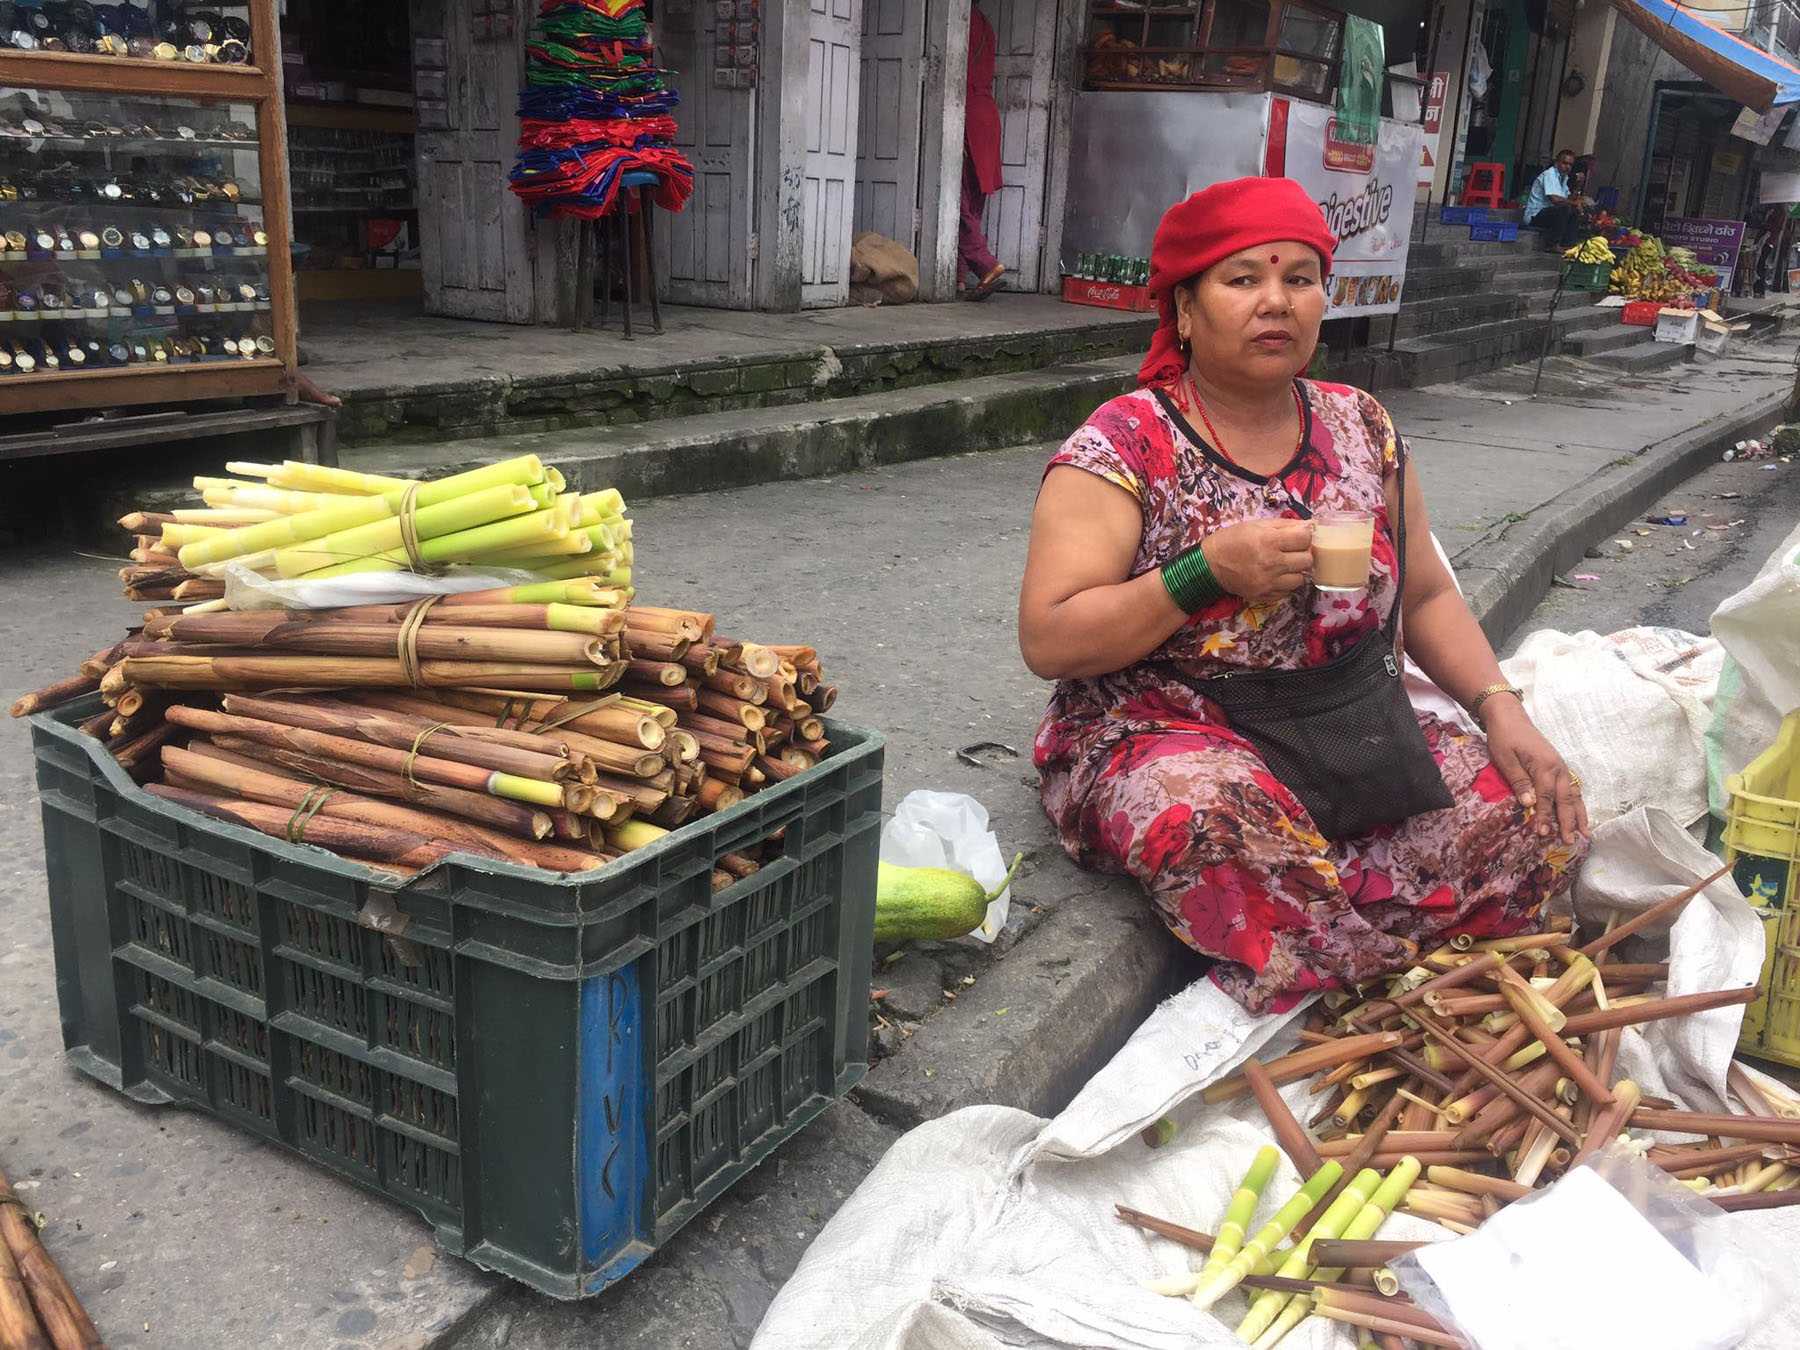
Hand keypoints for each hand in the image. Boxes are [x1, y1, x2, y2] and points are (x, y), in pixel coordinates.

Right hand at [1201, 519, 1313, 603]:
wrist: (1209, 566)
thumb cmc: (1231, 540)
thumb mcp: (1256, 525)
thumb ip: (1284, 525)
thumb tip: (1309, 525)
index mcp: (1269, 541)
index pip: (1305, 538)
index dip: (1304, 536)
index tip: (1298, 537)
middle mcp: (1271, 563)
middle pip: (1307, 560)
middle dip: (1302, 553)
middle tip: (1292, 551)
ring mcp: (1269, 582)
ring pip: (1300, 579)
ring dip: (1295, 571)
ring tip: (1284, 565)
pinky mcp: (1264, 595)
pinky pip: (1287, 592)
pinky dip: (1285, 584)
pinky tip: (1276, 576)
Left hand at [1482, 697, 1587, 842]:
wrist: (1510, 717)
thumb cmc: (1504, 737)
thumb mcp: (1506, 759)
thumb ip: (1519, 781)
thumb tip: (1529, 804)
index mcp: (1544, 766)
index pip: (1546, 797)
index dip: (1545, 816)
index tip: (1542, 834)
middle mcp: (1558, 768)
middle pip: (1566, 799)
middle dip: (1568, 821)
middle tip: (1569, 841)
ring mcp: (1561, 767)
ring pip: (1573, 794)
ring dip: (1578, 814)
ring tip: (1584, 833)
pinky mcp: (1558, 767)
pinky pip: (1571, 788)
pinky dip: (1576, 803)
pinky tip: (1578, 814)